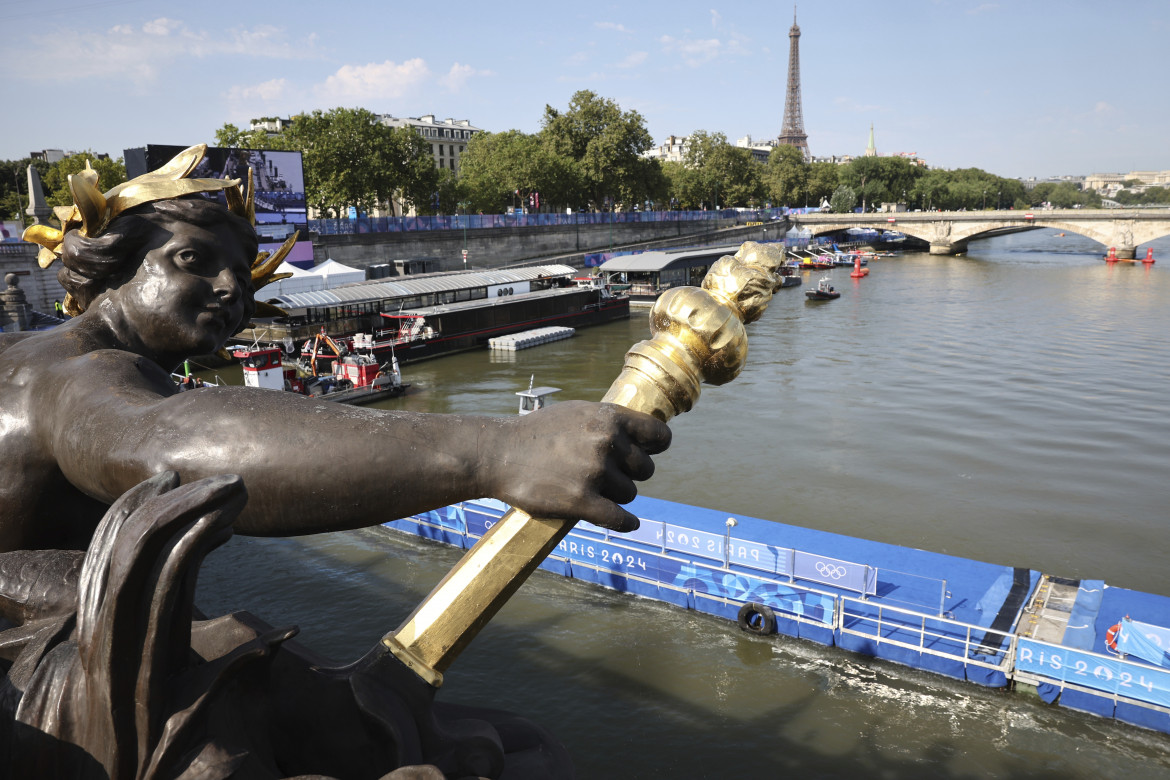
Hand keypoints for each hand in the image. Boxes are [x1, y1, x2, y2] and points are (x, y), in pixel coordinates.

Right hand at [478, 401, 670, 531]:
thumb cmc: (536, 433)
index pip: (658, 436)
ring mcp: (594, 472)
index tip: (648, 454)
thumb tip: (642, 434)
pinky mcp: (580, 501)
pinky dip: (626, 524)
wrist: (497, 454)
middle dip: (629, 475)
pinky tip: (628, 524)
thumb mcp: (576, 413)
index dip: (655, 447)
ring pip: (629, 494)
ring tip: (588, 488)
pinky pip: (619, 519)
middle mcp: (606, 442)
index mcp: (608, 417)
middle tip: (605, 475)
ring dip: (614, 496)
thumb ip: (608, 422)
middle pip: (645, 470)